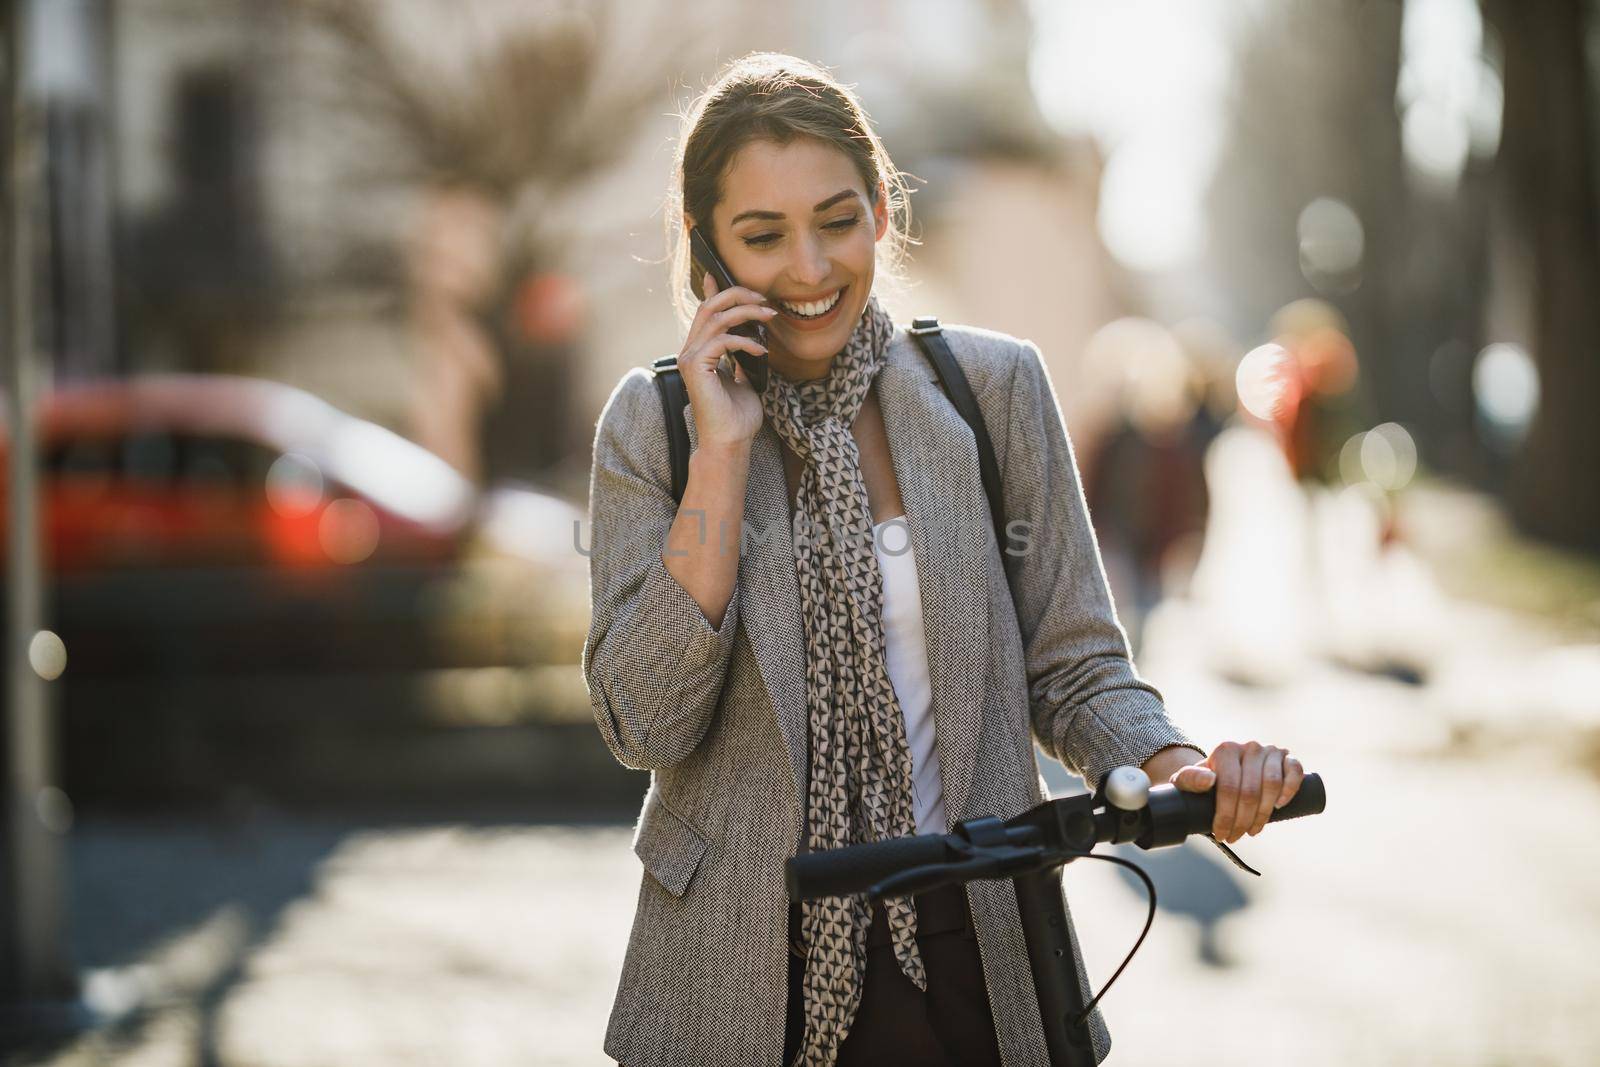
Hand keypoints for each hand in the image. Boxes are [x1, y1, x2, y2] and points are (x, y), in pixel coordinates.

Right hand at [676, 272, 773, 449]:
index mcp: (699, 351)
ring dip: (747, 312)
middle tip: (765, 300)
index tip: (721, 274)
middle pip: (710, 306)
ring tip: (770, 317)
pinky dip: (746, 340)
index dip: (713, 289)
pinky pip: (722, 339)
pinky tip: (762, 350)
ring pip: (717, 317)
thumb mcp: (744, 379)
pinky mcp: (696, 367)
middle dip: (738, 295)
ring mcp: (690, 358)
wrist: (731, 442)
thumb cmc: (738, 417)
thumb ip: (741, 357)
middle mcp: (690, 351)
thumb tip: (751, 340)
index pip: (705, 311)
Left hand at [1169, 742, 1305, 844]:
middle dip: (1243, 821)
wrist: (1223, 773)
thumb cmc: (1204, 781)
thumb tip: (1209, 780)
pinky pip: (1295, 770)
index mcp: (1225, 750)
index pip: (1229, 788)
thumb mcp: (1187, 781)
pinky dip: (1290, 789)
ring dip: (1264, 814)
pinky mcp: (1287, 757)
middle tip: (1236, 837)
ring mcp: (1270, 750)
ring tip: (1253, 830)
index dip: (1226, 816)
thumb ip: (1189, 779)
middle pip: (1251, 791)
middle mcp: (1249, 747)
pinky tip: (1279, 806)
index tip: (1221, 835)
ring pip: (1272, 784)